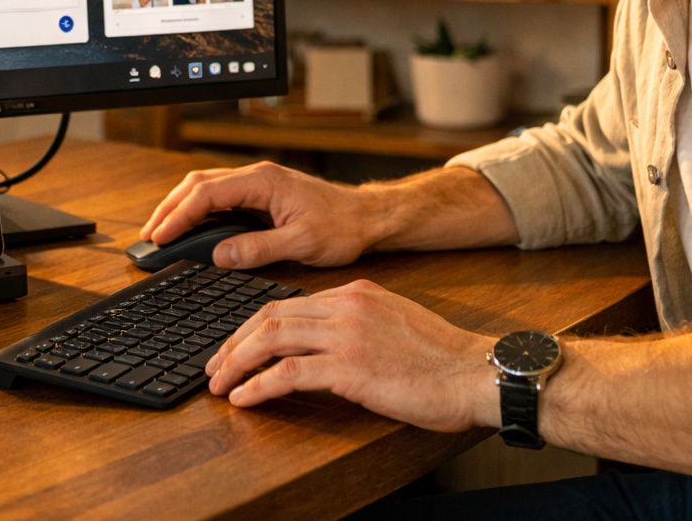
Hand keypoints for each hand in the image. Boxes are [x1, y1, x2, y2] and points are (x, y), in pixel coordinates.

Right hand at [140, 160, 381, 268]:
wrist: (367, 217)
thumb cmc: (342, 227)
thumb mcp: (301, 244)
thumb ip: (258, 248)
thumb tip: (220, 255)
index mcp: (263, 182)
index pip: (207, 194)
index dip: (179, 216)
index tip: (160, 236)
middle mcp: (257, 176)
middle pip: (198, 184)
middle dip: (169, 207)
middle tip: (149, 236)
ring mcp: (258, 183)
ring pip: (206, 186)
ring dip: (180, 206)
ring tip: (161, 232)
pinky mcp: (261, 193)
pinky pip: (220, 195)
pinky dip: (198, 209)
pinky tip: (190, 226)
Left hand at [206, 279, 498, 431]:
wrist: (476, 374)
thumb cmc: (443, 360)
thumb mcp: (395, 324)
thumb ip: (358, 324)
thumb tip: (323, 344)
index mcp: (357, 293)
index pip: (289, 303)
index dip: (255, 326)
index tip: (237, 346)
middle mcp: (346, 306)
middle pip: (270, 316)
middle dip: (235, 342)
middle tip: (215, 366)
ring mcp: (346, 334)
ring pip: (271, 339)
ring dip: (237, 363)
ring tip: (220, 385)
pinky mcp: (349, 367)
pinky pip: (288, 372)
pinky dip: (259, 386)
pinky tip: (245, 399)